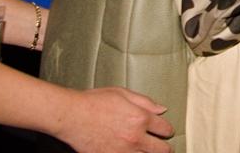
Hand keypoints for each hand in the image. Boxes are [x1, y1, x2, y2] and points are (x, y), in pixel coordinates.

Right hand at [53, 87, 173, 152]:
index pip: (165, 129)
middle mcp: (135, 138)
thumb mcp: (122, 93)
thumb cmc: (94, 101)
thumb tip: (161, 109)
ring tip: (146, 150)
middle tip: (163, 147)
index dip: (167, 130)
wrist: (71, 116)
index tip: (165, 131)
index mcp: (140, 118)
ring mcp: (123, 152)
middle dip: (165, 148)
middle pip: (162, 150)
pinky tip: (130, 152)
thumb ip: (145, 102)